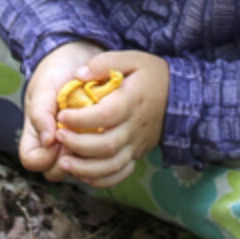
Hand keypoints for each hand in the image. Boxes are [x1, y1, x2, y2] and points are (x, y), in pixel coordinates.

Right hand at [19, 41, 102, 178]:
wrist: (79, 58)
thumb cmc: (56, 72)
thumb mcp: (44, 86)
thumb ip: (40, 112)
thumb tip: (47, 140)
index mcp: (35, 134)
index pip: (33, 161)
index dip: (45, 155)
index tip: (59, 133)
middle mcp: (54, 147)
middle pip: (56, 172)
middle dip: (70, 157)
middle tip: (83, 133)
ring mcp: (74, 147)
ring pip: (81, 170)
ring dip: (90, 156)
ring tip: (97, 131)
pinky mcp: (95, 144)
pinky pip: (102, 165)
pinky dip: (106, 155)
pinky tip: (110, 135)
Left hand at [54, 50, 168, 187]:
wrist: (181, 96)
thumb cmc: (151, 75)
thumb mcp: (131, 59)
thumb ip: (104, 63)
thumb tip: (78, 74)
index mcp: (133, 101)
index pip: (106, 115)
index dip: (81, 119)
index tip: (62, 115)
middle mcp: (136, 126)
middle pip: (107, 145)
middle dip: (78, 144)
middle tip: (59, 135)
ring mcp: (138, 144)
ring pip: (112, 165)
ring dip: (86, 168)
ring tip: (64, 163)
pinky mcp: (138, 153)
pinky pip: (121, 173)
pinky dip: (102, 179)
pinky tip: (83, 175)